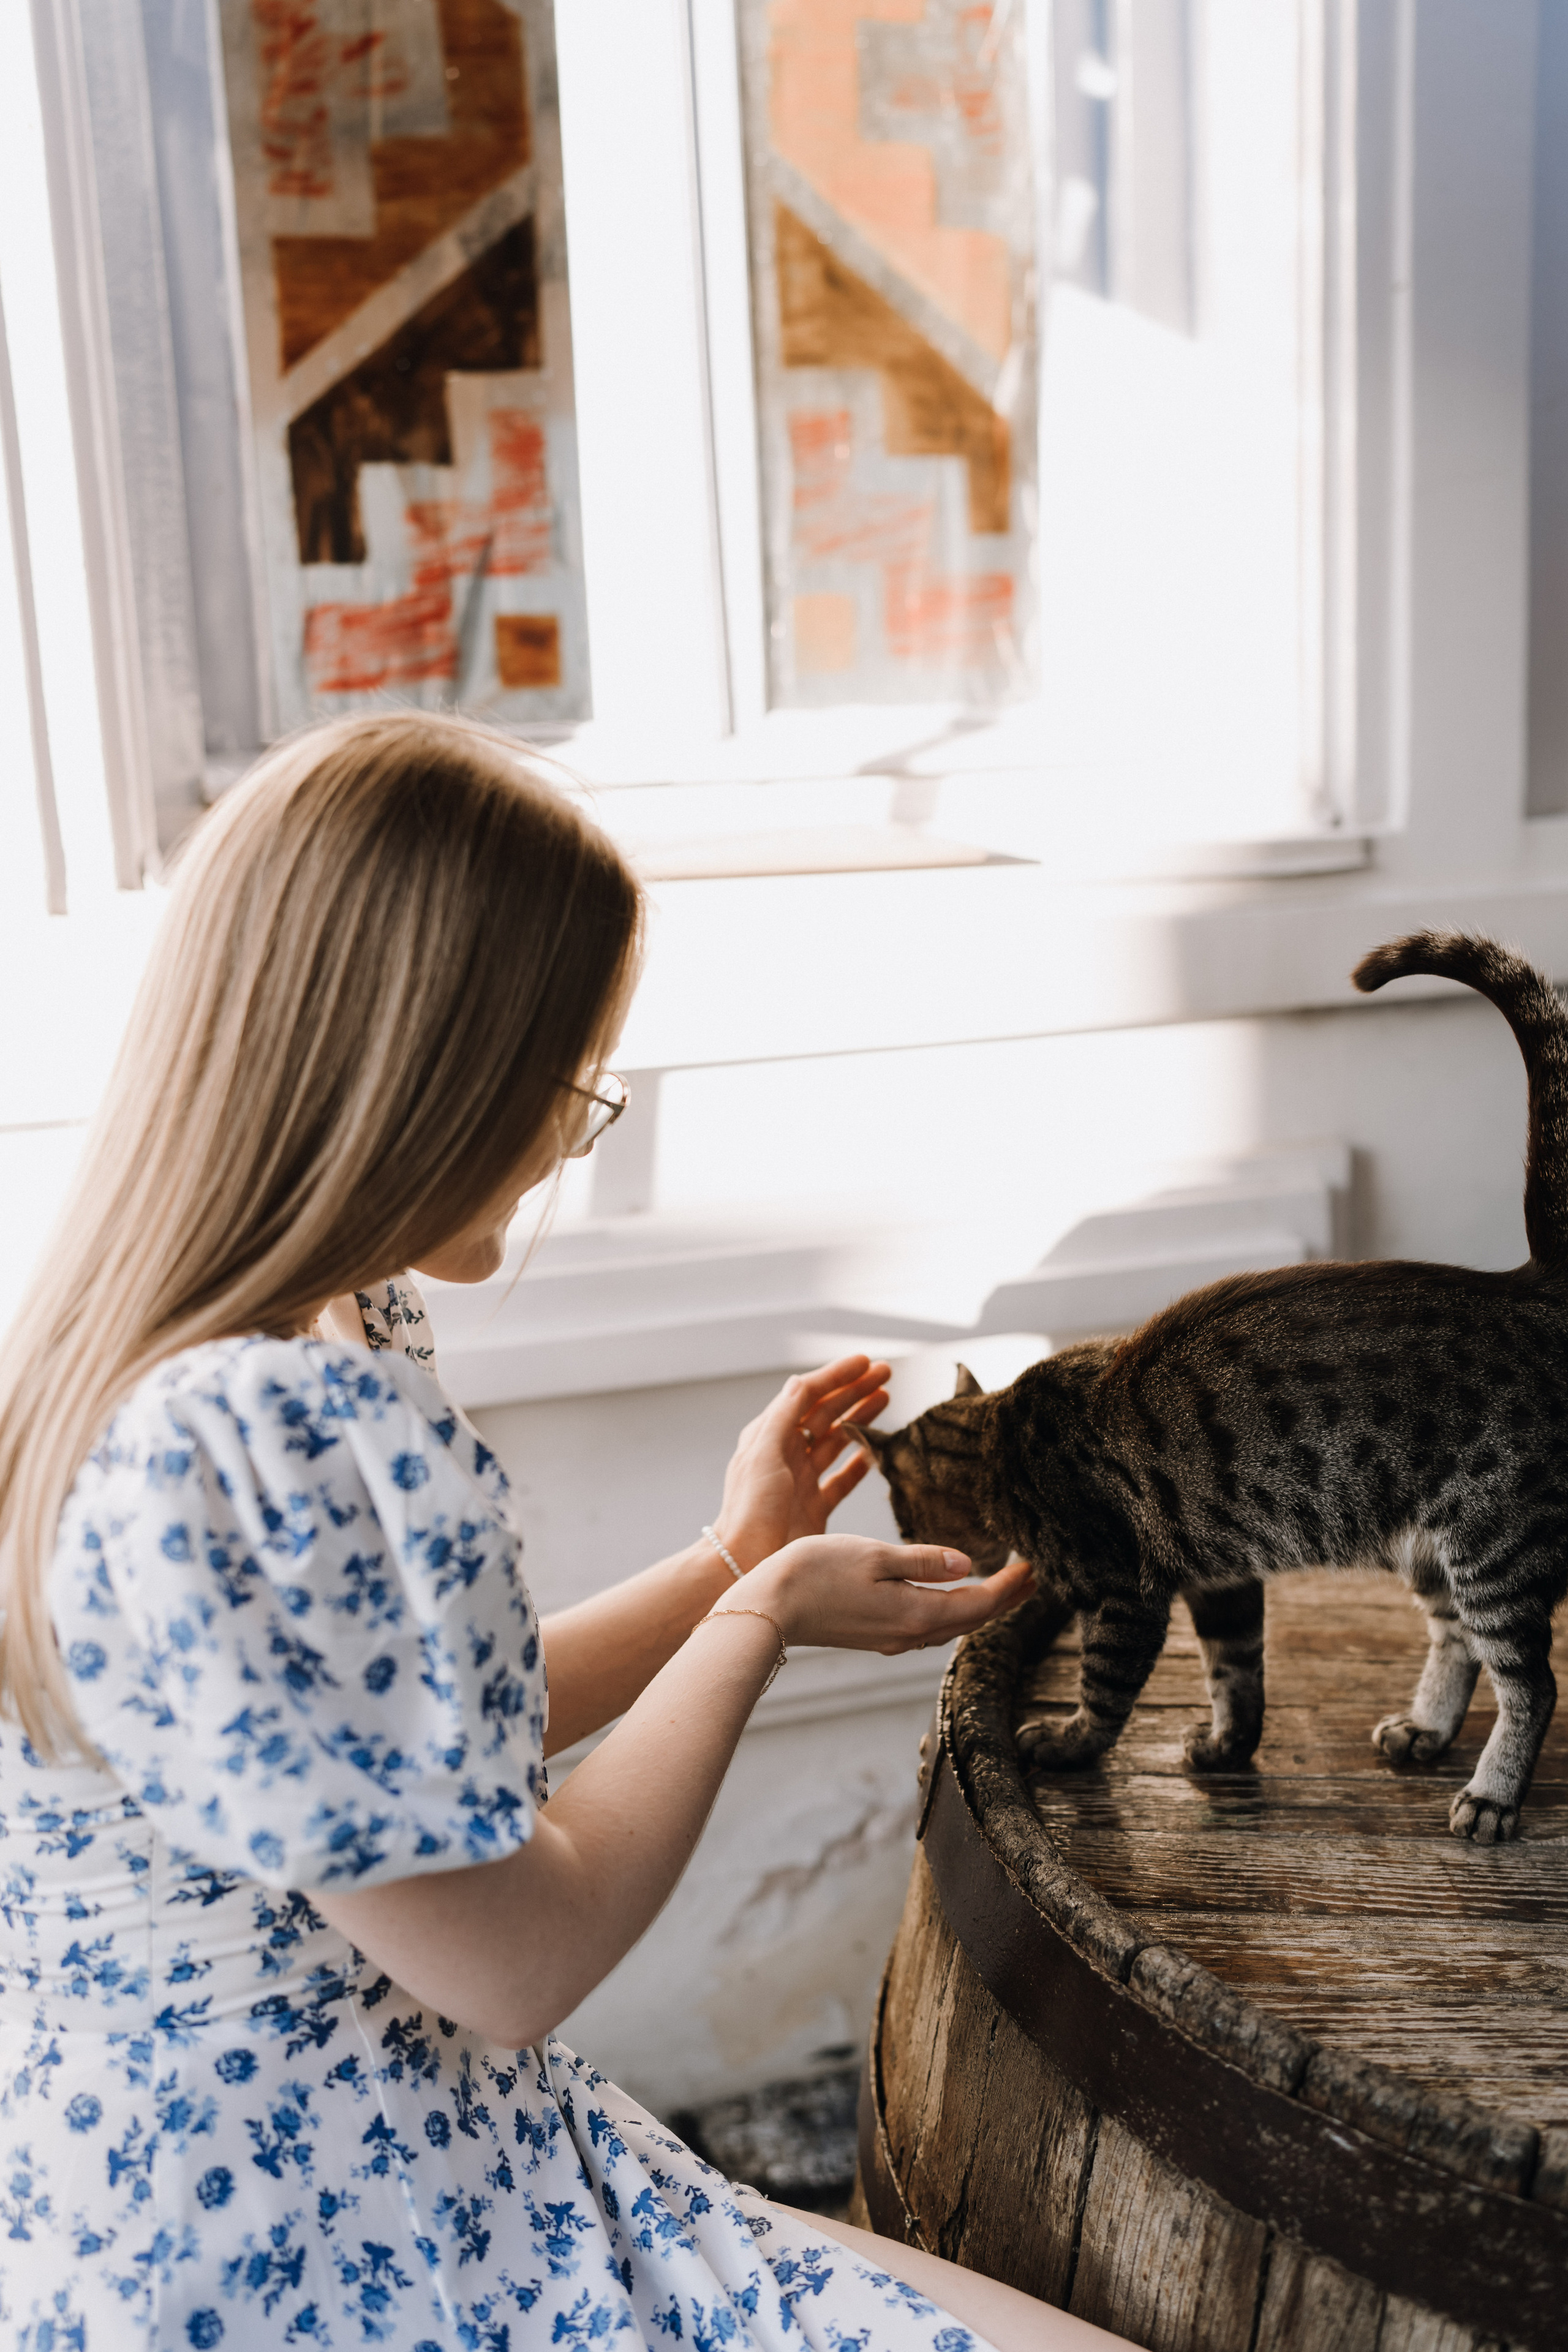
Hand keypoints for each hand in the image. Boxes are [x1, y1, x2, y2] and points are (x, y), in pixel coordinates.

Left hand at [714, 1355, 891, 1566]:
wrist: (744, 1562)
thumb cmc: (748, 1510)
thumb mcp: (762, 1455)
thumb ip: (783, 1417)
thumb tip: (801, 1381)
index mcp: (770, 1437)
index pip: (808, 1395)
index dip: (837, 1376)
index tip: (865, 1362)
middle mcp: (786, 1455)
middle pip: (827, 1413)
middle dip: (855, 1391)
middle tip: (885, 1374)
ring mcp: (802, 1481)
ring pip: (837, 1440)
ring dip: (860, 1419)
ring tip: (885, 1399)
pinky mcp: (815, 1507)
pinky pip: (842, 1478)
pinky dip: (859, 1464)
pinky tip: (874, 1451)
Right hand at [728, 1535, 1033, 1655]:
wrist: (767, 1606)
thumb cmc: (815, 1573)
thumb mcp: (874, 1556)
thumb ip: (923, 1561)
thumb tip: (967, 1564)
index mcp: (915, 1614)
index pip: (979, 1604)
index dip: (1011, 1587)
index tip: (1035, 1566)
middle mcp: (908, 1634)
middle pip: (970, 1619)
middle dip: (1004, 1599)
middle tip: (1032, 1578)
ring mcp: (890, 1638)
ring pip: (949, 1625)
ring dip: (979, 1606)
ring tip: (1002, 1586)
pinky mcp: (874, 1634)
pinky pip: (927, 1625)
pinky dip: (951, 1610)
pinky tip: (951, 1596)